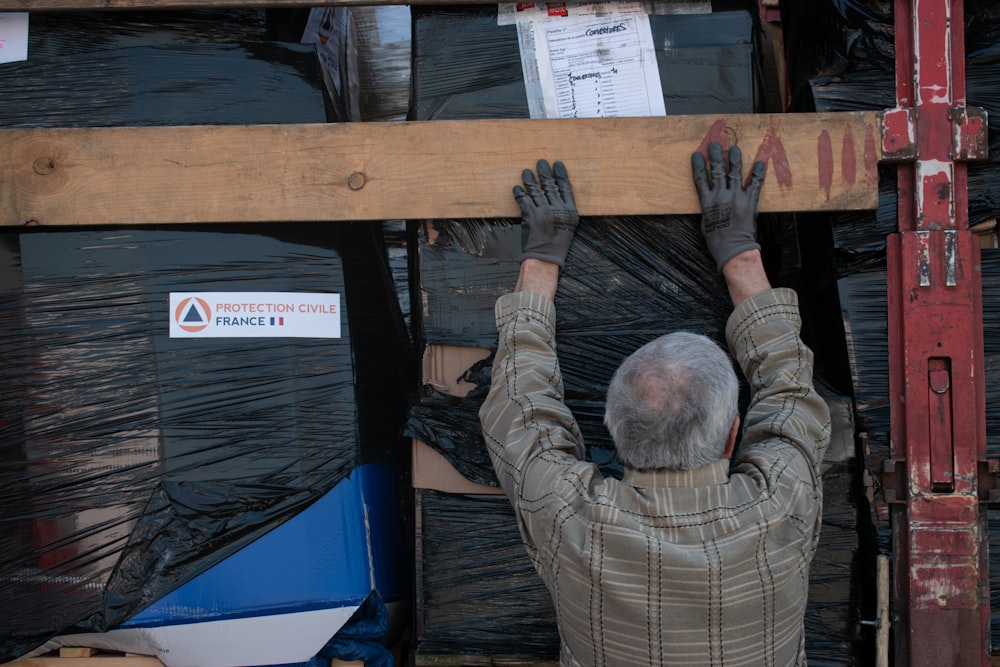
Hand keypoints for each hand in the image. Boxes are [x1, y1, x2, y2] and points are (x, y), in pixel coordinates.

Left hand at [514, 159, 578, 266]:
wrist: (545, 258)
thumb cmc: (557, 246)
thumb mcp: (568, 227)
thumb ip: (564, 211)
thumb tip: (558, 198)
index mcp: (570, 211)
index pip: (566, 188)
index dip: (561, 174)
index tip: (557, 164)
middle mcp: (558, 209)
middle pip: (551, 186)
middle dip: (545, 172)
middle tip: (540, 162)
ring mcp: (544, 211)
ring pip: (536, 190)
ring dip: (530, 179)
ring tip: (526, 171)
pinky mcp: (531, 216)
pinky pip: (524, 199)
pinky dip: (519, 193)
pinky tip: (517, 187)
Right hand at [691, 142, 765, 270]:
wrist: (733, 249)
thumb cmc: (717, 240)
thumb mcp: (705, 222)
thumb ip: (708, 208)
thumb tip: (709, 200)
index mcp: (707, 201)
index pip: (701, 178)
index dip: (699, 165)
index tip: (697, 154)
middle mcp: (720, 195)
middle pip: (717, 170)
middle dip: (716, 155)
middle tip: (715, 144)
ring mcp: (735, 197)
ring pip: (734, 172)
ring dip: (734, 158)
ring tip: (734, 148)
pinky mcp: (749, 201)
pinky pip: (755, 183)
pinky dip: (758, 173)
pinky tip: (760, 162)